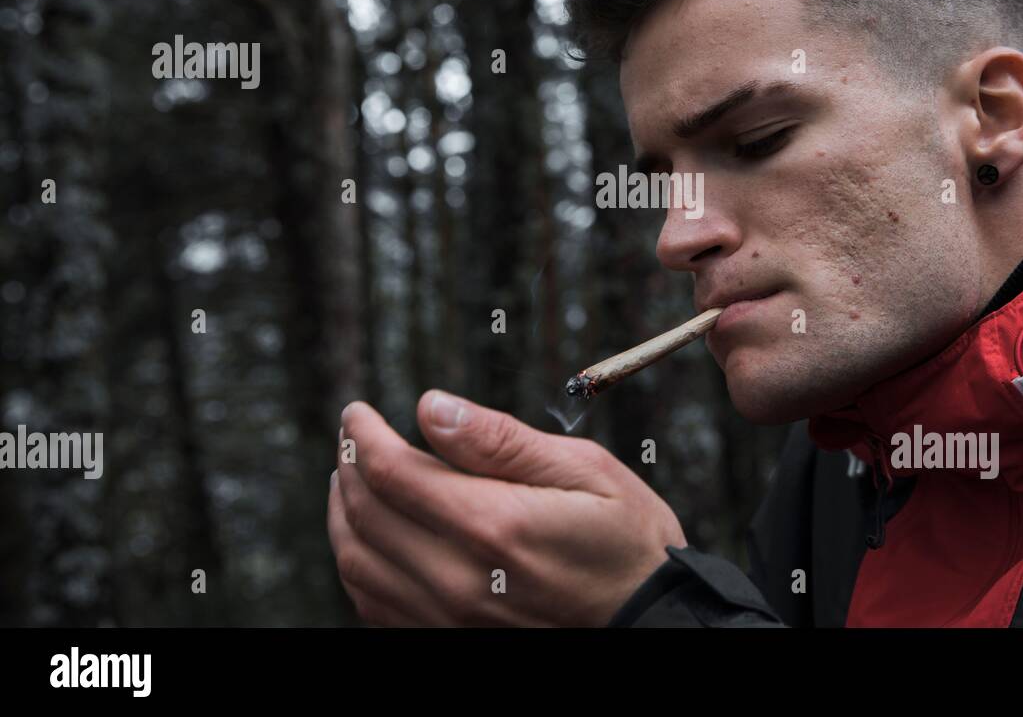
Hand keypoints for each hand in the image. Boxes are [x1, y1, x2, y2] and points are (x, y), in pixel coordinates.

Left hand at [326, 390, 687, 625]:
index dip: (364, 435)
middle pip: (366, 516)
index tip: (358, 412)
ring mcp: (450, 620)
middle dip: (349, 466)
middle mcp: (461, 581)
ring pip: (358, 564)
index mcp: (495, 526)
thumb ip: (500, 441)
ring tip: (351, 479)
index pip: (392, 473)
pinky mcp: (448, 641)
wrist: (650, 620)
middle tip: (353, 438)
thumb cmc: (627, 542)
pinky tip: (371, 536)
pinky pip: (375, 605)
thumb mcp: (584, 470)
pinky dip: (359, 563)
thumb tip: (432, 409)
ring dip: (343, 514)